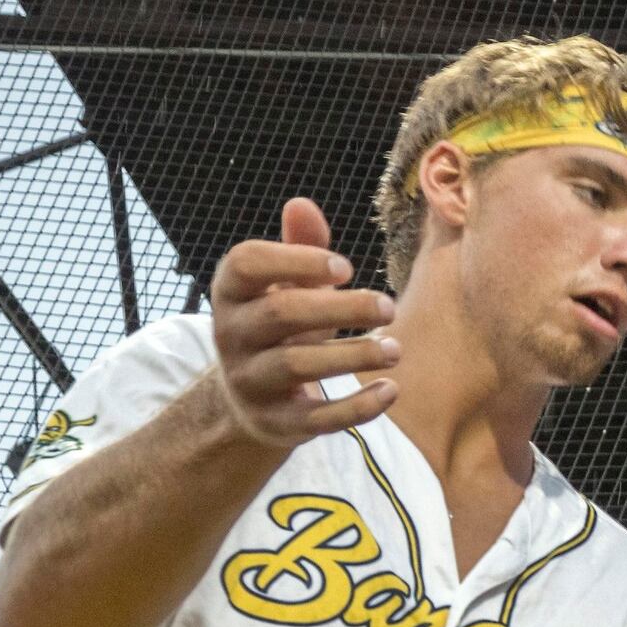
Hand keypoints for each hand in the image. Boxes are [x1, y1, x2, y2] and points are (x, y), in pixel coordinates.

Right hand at [206, 200, 395, 445]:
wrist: (252, 401)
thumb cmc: (280, 328)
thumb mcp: (285, 286)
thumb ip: (298, 248)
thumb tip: (302, 203)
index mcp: (231, 292)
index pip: (247, 263)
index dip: (296, 260)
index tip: (346, 267)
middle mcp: (231, 334)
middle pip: (281, 312)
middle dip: (340, 308)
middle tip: (389, 306)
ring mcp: (250, 381)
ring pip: (296, 365)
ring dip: (353, 355)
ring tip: (395, 348)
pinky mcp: (276, 423)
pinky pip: (316, 417)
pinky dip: (357, 406)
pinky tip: (390, 389)